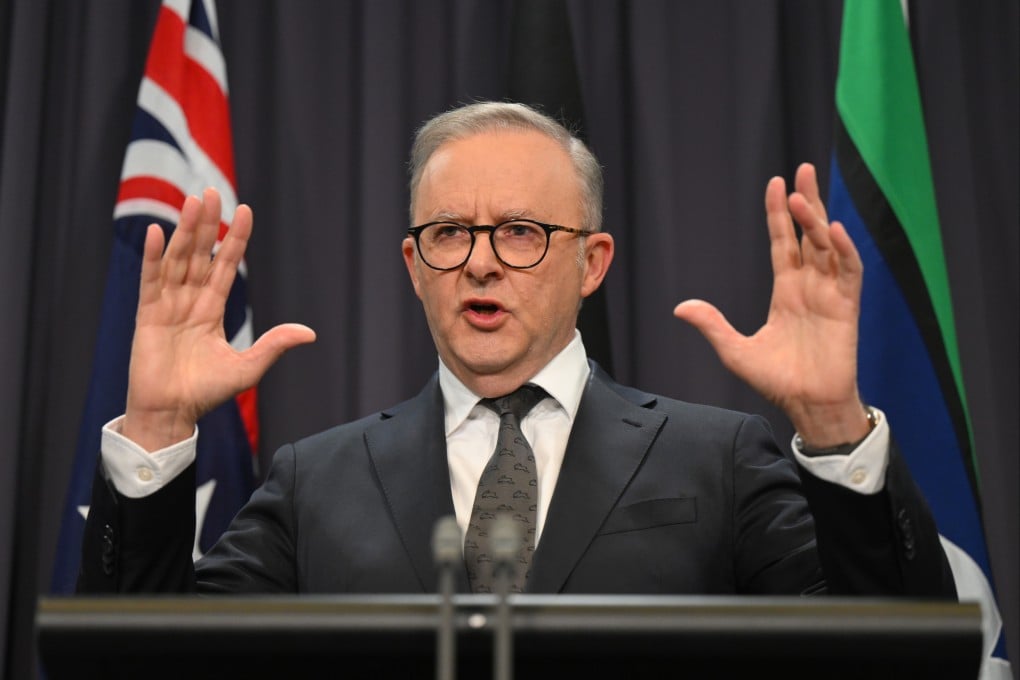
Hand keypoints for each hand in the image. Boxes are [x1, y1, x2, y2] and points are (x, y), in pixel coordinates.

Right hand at [123, 188, 315, 451]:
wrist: (172, 414)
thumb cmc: (206, 393)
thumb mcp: (248, 368)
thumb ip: (274, 345)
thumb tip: (310, 333)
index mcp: (212, 310)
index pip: (225, 266)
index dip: (234, 239)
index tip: (244, 211)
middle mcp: (190, 302)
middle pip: (199, 254)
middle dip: (206, 225)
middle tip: (212, 192)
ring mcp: (168, 305)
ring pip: (177, 259)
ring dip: (184, 231)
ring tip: (192, 201)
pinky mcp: (147, 315)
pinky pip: (150, 280)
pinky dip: (153, 257)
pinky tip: (157, 232)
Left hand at [673, 163, 869, 447]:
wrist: (806, 405)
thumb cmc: (776, 380)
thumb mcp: (735, 350)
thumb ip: (712, 325)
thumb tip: (680, 307)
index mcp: (786, 291)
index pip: (784, 243)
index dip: (779, 214)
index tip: (774, 183)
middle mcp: (810, 287)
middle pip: (809, 234)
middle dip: (806, 202)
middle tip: (801, 169)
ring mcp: (830, 295)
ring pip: (827, 247)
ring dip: (817, 221)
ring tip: (803, 197)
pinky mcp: (847, 309)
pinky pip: (849, 273)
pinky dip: (844, 251)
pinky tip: (833, 231)